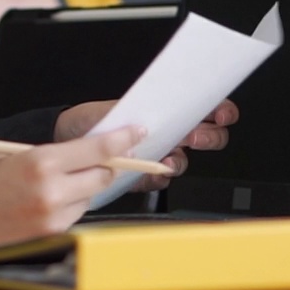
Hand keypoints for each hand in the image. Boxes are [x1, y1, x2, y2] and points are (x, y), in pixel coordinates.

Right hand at [0, 125, 145, 257]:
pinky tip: (40, 203)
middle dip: (103, 165)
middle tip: (95, 157)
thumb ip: (45, 155)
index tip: (138, 131)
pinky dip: (66, 208)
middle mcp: (51, 194)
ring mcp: (50, 222)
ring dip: (81, 188)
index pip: (98, 150)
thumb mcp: (5, 156)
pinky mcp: (46, 241)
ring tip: (49, 183)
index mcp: (39, 163)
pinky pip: (71, 219)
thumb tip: (80, 154)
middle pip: (101, 176)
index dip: (122, 139)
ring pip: (88, 199)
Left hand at [52, 99, 239, 191]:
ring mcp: (159, 156)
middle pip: (208, 138)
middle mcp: (169, 135)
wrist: (68, 139)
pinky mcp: (145, 176)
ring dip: (179, 159)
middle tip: (193, 136)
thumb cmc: (93, 119)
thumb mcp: (113, 109)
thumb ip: (136, 115)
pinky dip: (159, 177)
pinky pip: (161, 180)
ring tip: (168, 157)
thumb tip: (153, 123)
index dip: (220, 111)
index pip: (205, 109)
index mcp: (167, 112)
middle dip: (207, 137)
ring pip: (183, 161)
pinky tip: (153, 172)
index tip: (221, 114)